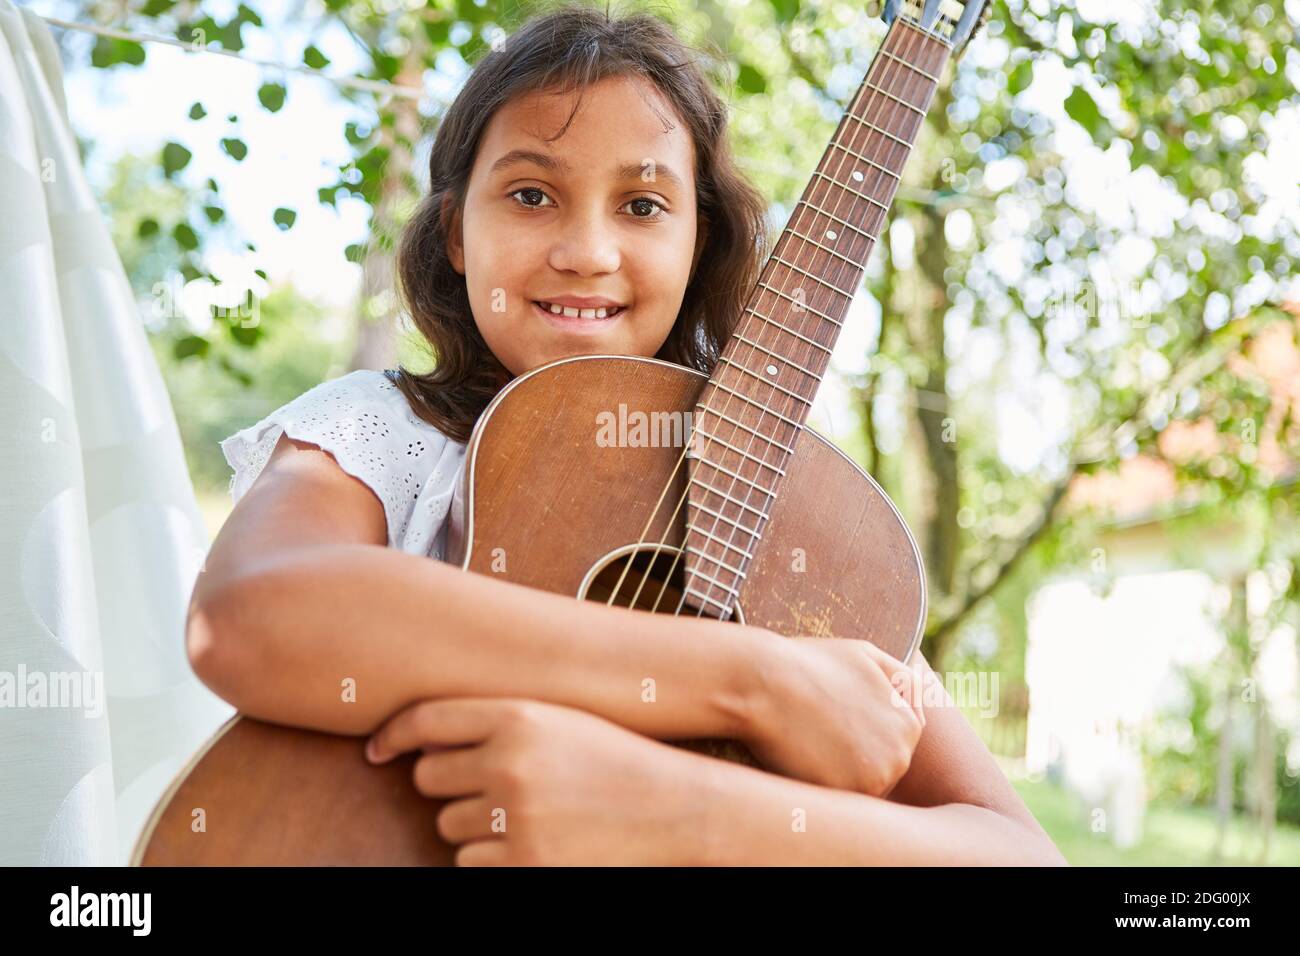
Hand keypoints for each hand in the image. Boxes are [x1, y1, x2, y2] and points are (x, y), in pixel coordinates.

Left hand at [365, 697, 709, 865]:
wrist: (674, 808)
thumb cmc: (614, 758)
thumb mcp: (559, 720)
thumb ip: (496, 721)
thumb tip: (420, 741)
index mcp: (518, 716)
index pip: (426, 720)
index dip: (393, 734)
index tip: (377, 749)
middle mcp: (509, 763)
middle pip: (429, 778)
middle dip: (449, 785)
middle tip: (492, 786)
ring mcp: (514, 817)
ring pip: (448, 826)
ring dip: (474, 825)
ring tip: (529, 813)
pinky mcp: (523, 864)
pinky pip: (470, 863)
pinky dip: (493, 858)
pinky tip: (536, 840)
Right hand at [739, 635, 929, 796]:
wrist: (765, 681)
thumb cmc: (811, 664)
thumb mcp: (867, 656)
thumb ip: (903, 679)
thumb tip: (920, 702)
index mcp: (910, 726)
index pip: (891, 749)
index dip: (858, 737)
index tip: (833, 724)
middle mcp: (900, 756)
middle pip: (877, 772)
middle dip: (850, 758)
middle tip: (817, 732)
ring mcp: (874, 778)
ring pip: (857, 789)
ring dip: (836, 775)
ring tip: (808, 742)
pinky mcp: (843, 794)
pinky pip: (835, 802)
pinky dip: (818, 786)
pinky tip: (801, 758)